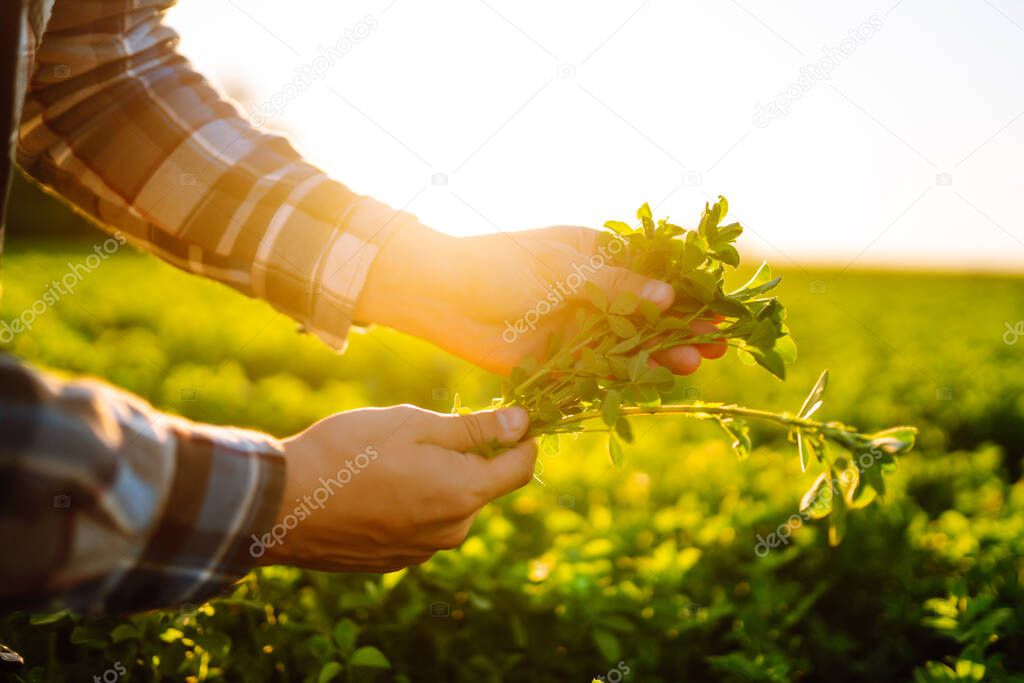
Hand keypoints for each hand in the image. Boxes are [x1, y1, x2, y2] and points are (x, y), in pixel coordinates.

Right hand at [256, 405, 533, 571]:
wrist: (281, 506)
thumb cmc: (348, 453)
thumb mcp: (414, 425)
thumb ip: (473, 428)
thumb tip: (521, 424)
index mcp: (463, 493)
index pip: (521, 468)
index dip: (523, 439)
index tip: (511, 417)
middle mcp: (452, 530)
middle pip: (482, 487)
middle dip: (468, 457)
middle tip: (424, 431)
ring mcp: (423, 550)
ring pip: (450, 505)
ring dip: (437, 480)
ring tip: (388, 459)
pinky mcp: (396, 560)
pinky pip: (421, 525)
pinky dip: (411, 503)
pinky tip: (373, 487)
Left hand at [355, 222, 725, 374]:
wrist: (442, 296)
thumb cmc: (499, 264)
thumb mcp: (560, 268)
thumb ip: (613, 286)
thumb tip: (667, 300)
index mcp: (599, 254)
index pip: (656, 269)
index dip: (690, 286)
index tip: (721, 301)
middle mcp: (597, 291)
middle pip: (653, 311)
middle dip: (686, 325)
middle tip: (719, 342)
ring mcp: (583, 326)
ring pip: (635, 343)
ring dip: (664, 353)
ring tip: (694, 363)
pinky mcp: (564, 358)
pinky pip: (605, 370)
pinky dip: (630, 377)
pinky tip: (656, 383)